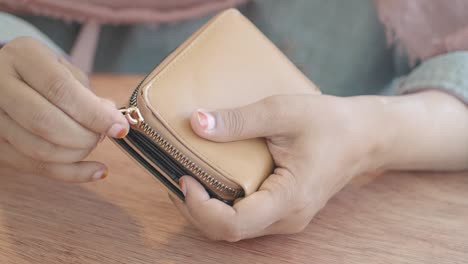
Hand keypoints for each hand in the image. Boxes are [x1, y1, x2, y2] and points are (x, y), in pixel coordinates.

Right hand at [0, 37, 128, 181]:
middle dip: (85, 137)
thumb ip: (88, 94)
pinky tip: (97, 170)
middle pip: (45, 122)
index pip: (60, 89)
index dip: (94, 114)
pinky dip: (72, 173)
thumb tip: (113, 121)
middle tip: (103, 136)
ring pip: (39, 149)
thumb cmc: (44, 74)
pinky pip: (35, 167)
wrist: (7, 78)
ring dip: (78, 154)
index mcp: (23, 57)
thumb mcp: (66, 70)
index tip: (119, 128)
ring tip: (93, 143)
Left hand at [170, 94, 388, 240]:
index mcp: (289, 198)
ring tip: (187, 177)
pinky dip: (221, 205)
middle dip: (194, 210)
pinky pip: (245, 218)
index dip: (200, 208)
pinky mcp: (284, 210)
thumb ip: (239, 121)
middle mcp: (287, 218)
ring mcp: (287, 218)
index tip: (182, 177)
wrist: (363, 136)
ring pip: (234, 229)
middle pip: (228, 232)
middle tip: (175, 175)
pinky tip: (211, 181)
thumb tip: (196, 123)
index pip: (234, 224)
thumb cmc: (330, 123)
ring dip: (206, 209)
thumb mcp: (283, 112)